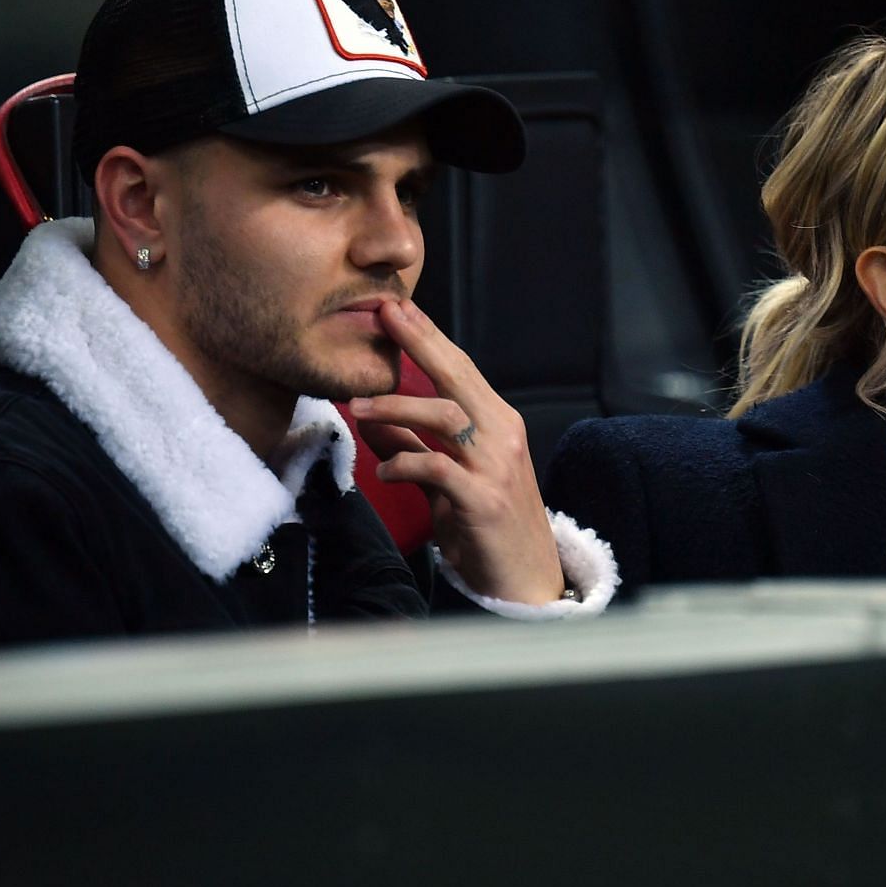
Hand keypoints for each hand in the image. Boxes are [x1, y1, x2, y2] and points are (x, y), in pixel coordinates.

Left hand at [349, 299, 564, 603]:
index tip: (396, 306)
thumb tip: (371, 413)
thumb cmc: (487, 525)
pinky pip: (437, 469)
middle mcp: (502, 436)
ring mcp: (495, 467)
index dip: (428, 336)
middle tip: (383, 316)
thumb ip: (413, 442)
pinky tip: (383, 470)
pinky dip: (404, 464)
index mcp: (498, 423)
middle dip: (420, 343)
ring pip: (446, 417)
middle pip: (459, 377)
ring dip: (397, 407)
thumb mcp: (448, 477)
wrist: (528, 579)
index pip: (460, 369)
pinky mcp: (482, 501)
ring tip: (357, 406)